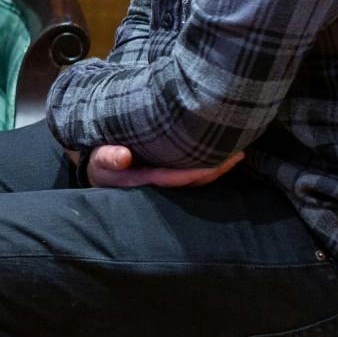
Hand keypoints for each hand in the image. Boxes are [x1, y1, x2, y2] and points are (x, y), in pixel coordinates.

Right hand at [83, 146, 243, 189]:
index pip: (170, 178)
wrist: (100, 167)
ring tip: (239, 152)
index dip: (191, 174)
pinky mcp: (170, 172)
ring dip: (218, 167)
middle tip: (238, 154)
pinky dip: (210, 163)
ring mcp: (165, 179)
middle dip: (215, 171)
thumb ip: (107, 157)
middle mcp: (157, 184)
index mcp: (141, 181)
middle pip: (191, 181)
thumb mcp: (98, 159)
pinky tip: (225, 152)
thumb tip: (123, 157)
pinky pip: (194, 170)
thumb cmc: (100, 161)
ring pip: (196, 178)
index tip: (212, 165)